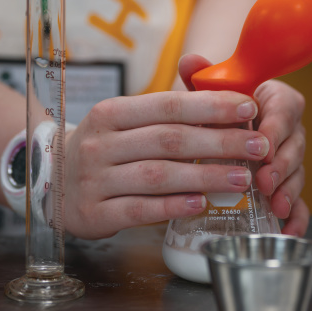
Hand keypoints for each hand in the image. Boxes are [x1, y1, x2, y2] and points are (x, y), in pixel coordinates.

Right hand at [63, 87, 270, 239]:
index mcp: (111, 112)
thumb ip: (169, 111)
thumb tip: (226, 97)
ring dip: (205, 176)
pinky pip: (139, 209)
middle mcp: (100, 143)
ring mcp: (94, 179)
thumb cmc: (106, 149)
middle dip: (219, 142)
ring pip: (158, 175)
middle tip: (258, 147)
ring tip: (242, 178)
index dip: (210, 106)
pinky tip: (200, 204)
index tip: (248, 109)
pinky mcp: (94, 212)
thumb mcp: (126, 122)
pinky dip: (172, 206)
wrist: (52, 182)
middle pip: (169, 140)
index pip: (167, 105)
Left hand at [178, 55, 308, 236]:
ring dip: (289, 191)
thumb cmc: (218, 108)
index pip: (285, 109)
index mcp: (276, 101)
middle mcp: (288, 131)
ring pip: (297, 174)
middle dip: (281, 164)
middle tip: (264, 180)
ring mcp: (288, 160)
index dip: (276, 127)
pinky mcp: (285, 186)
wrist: (219, 129)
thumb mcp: (208, 92)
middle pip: (295, 145)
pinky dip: (297, 218)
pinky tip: (287, 230)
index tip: (262, 143)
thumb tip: (189, 60)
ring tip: (275, 206)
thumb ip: (201, 77)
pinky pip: (300, 203)